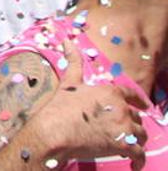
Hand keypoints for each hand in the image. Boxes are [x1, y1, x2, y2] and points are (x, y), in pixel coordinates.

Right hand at [30, 48, 147, 167]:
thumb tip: (67, 40)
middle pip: (136, 116)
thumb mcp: (68, 83)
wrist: (55, 132)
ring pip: (140, 134)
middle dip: (131, 123)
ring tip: (127, 145)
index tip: (144, 106)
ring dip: (135, 140)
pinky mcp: (124, 145)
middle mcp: (122, 107)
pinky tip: (135, 164)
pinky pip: (140, 154)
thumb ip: (73, 62)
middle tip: (122, 130)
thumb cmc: (60, 108)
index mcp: (110, 91)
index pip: (132, 95)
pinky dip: (139, 160)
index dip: (139, 101)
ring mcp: (124, 126)